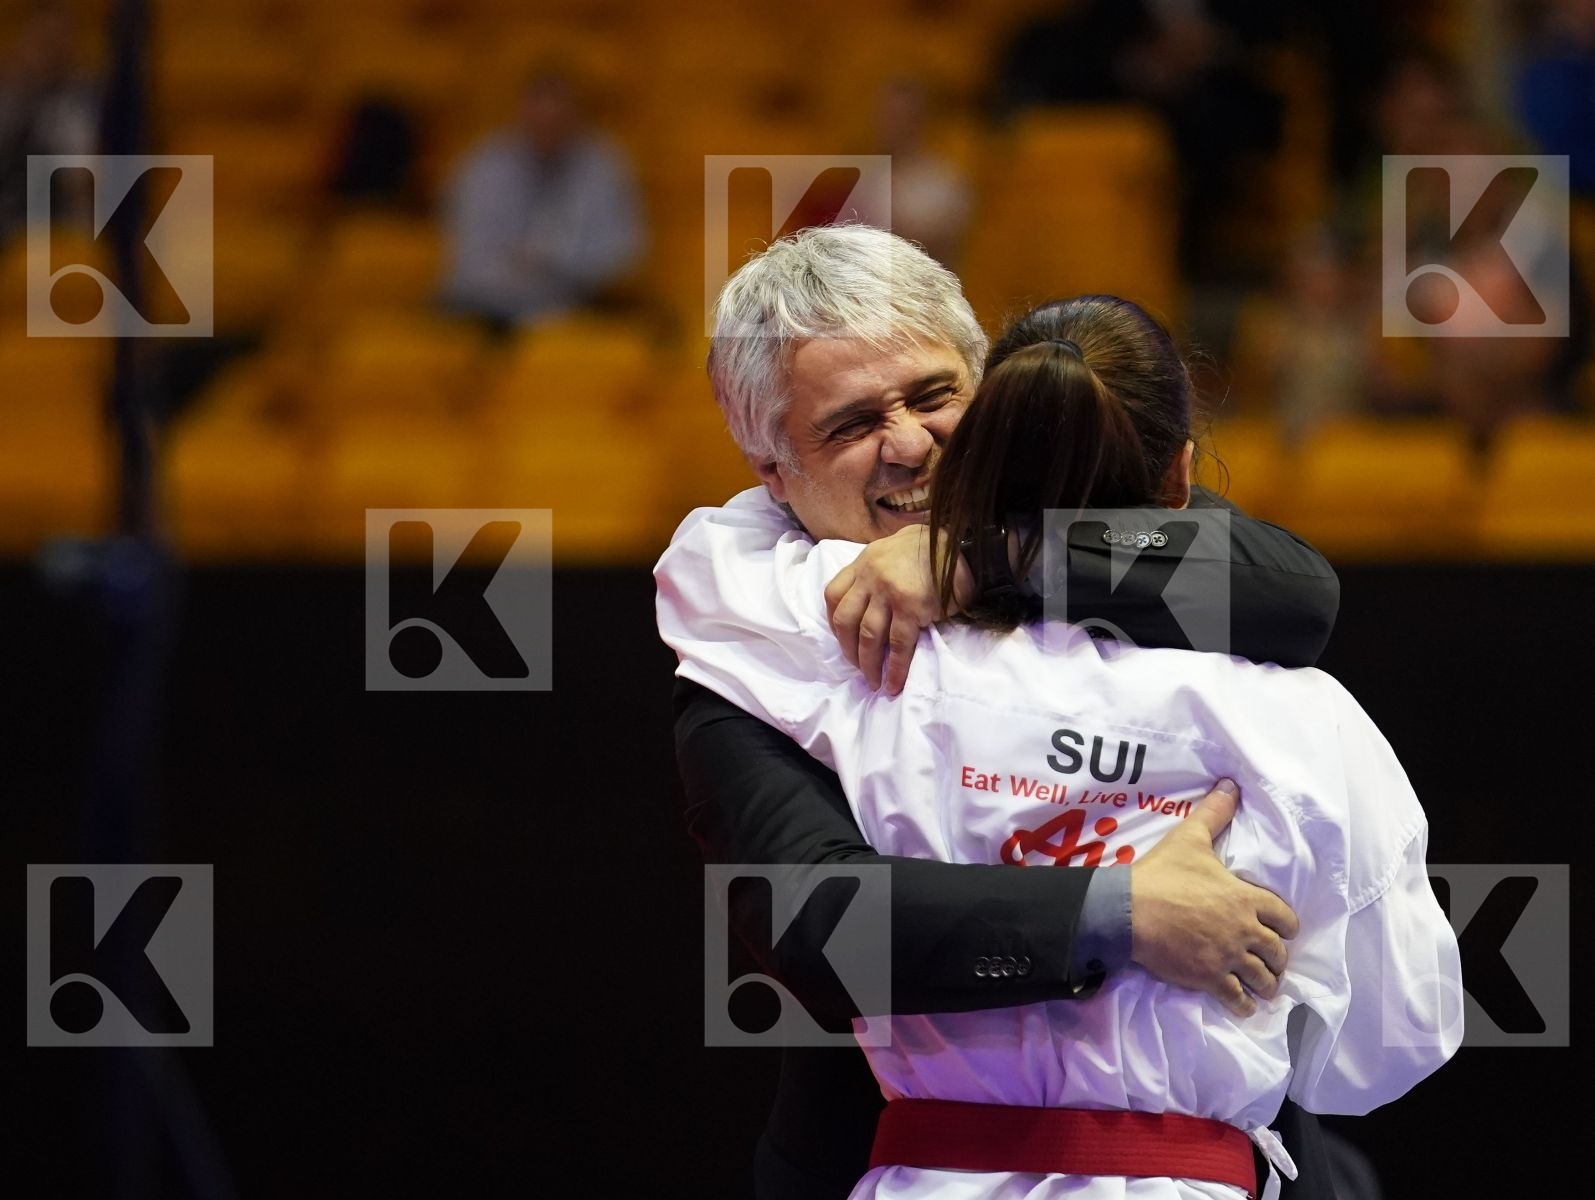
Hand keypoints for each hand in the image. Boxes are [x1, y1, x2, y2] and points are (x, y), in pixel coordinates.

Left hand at [824, 525, 974, 694]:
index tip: (842, 638)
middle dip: (848, 649)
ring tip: (873, 682)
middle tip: (857, 667)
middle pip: (845, 620)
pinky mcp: (911, 608)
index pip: (833, 595)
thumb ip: (877, 572)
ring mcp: (889, 593)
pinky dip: (894, 668)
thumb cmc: (932, 548)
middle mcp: (871, 577)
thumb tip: (870, 604)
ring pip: (868, 636)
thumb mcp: (893, 550)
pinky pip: (898, 645)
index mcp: (864, 562)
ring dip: (868, 664)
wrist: (963, 544)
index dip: (833, 621)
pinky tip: (893, 683)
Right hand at [1128, 779, 1298, 1017]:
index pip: (1285, 917)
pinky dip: (1244, 1005)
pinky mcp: (1209, 978)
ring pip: (1263, 978)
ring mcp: (1228, 957)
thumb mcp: (1190, 838)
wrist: (1130, 911)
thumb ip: (1214, 813)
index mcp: (1245, 898)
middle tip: (1272, 961)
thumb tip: (1230, 784)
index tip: (1282, 930)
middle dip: (1278, 958)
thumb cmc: (1163, 874)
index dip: (1287, 925)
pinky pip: (1237, 999)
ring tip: (1264, 986)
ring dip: (1267, 983)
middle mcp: (1244, 930)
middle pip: (1278, 952)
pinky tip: (1244, 1006)